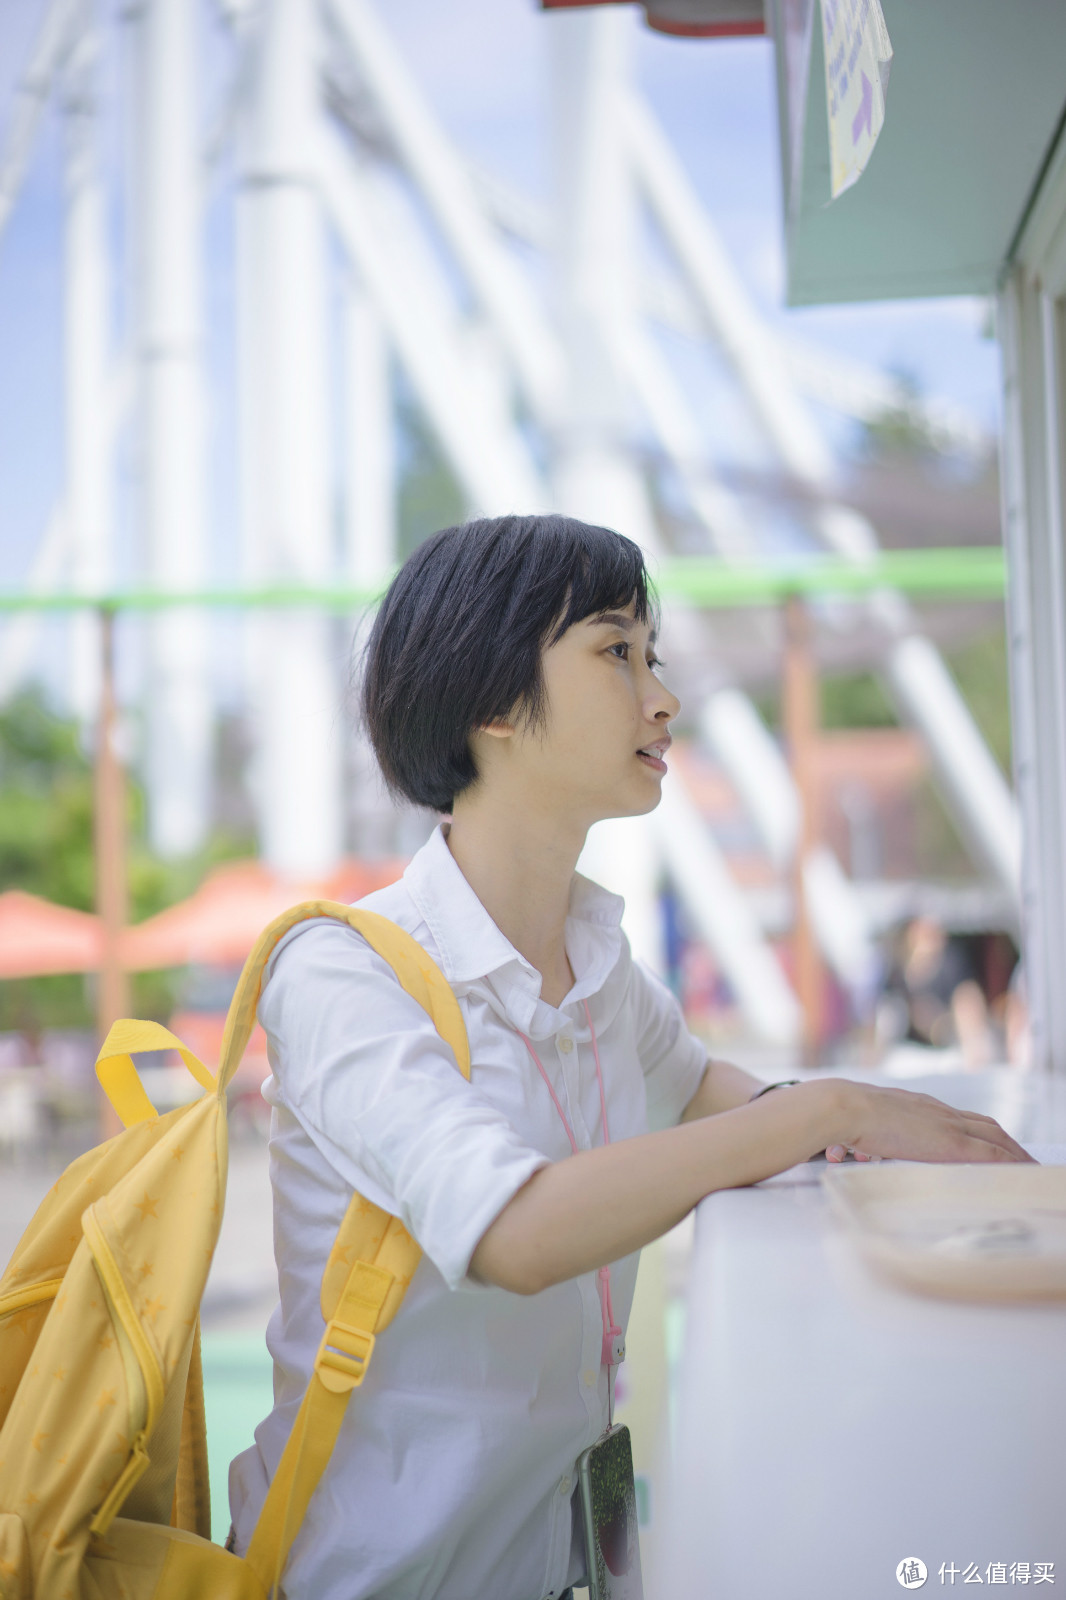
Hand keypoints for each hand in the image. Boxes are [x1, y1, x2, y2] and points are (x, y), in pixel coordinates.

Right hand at [828, 1080, 1036, 1164]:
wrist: (845, 1108)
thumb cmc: (844, 1118)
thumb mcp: (863, 1126)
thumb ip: (868, 1135)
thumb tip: (849, 1151)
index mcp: (921, 1107)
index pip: (963, 1118)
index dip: (983, 1131)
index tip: (994, 1143)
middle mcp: (939, 1111)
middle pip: (986, 1125)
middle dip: (1008, 1142)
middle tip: (1023, 1158)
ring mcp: (946, 1125)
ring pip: (996, 1136)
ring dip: (1016, 1152)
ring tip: (1030, 1167)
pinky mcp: (950, 1142)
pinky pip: (991, 1152)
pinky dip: (1011, 1161)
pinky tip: (1023, 1171)